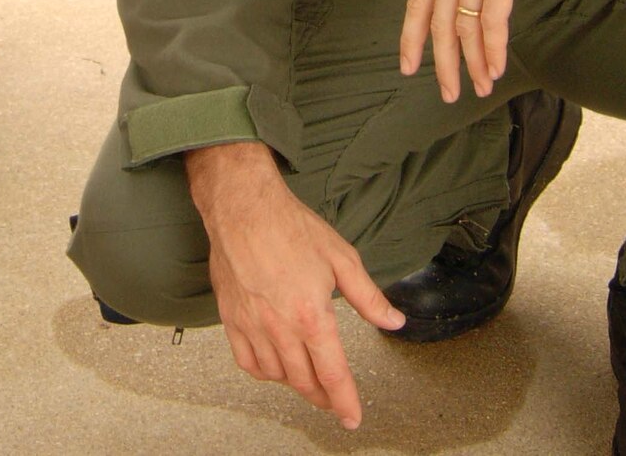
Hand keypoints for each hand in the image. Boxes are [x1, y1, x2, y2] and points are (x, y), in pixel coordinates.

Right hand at [188, 143, 404, 429]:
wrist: (243, 208)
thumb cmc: (290, 227)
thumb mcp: (342, 258)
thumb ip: (368, 297)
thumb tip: (394, 321)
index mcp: (312, 315)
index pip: (333, 374)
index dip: (345, 401)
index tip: (352, 417)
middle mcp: (280, 327)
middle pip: (304, 381)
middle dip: (323, 397)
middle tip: (333, 400)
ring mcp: (252, 326)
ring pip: (276, 375)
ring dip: (296, 384)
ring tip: (308, 379)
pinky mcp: (231, 319)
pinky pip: (248, 362)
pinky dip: (264, 372)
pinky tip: (275, 367)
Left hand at [400, 0, 577, 101]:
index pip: (417, 3)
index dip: (411, 38)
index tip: (408, 67)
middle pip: (440, 24)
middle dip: (442, 63)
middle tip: (449, 94)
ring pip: (465, 27)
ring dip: (474, 63)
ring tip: (482, 87)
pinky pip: (493, 20)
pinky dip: (493, 48)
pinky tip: (498, 66)